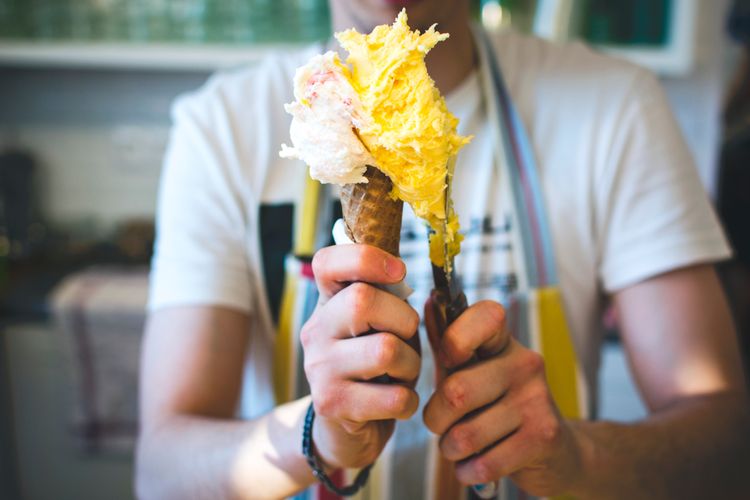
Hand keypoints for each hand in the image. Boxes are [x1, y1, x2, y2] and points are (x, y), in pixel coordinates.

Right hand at [301, 244, 420, 469]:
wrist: (344, 430)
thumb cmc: (373, 368)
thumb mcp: (378, 326)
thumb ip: (386, 298)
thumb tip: (398, 271)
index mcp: (328, 304)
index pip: (328, 262)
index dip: (366, 258)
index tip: (398, 272)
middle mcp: (316, 331)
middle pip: (363, 301)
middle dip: (404, 320)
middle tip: (406, 339)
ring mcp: (319, 368)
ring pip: (385, 349)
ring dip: (410, 365)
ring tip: (402, 374)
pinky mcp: (331, 404)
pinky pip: (393, 396)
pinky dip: (408, 401)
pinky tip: (397, 403)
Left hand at [423, 298, 582, 496]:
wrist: (558, 450)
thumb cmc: (500, 405)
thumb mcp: (475, 370)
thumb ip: (448, 343)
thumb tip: (427, 301)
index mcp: (504, 342)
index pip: (484, 316)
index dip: (453, 339)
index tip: (448, 362)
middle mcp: (525, 363)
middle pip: (456, 391)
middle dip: (436, 419)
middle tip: (441, 424)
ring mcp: (537, 400)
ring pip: (465, 434)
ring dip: (450, 449)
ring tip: (458, 446)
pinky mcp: (544, 437)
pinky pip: (484, 463)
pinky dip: (468, 471)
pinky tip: (473, 465)